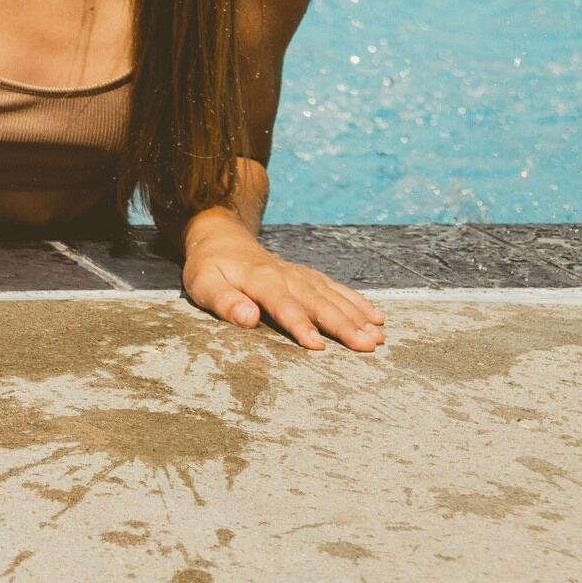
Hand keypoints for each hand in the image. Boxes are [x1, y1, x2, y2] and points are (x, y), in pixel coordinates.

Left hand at [181, 232, 385, 351]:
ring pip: (332, 296)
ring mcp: (300, 274)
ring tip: (378, 336)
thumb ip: (224, 301)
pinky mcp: (308, 276)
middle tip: (367, 345)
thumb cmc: (210, 267)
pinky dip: (357, 302)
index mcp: (259, 279)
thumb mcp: (203, 283)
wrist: (221, 237)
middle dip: (343, 325)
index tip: (318, 345)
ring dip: (356, 316)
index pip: (283, 304)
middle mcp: (286, 275)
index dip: (300, 325)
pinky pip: (335, 288)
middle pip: (317, 302)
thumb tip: (247, 318)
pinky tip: (376, 317)